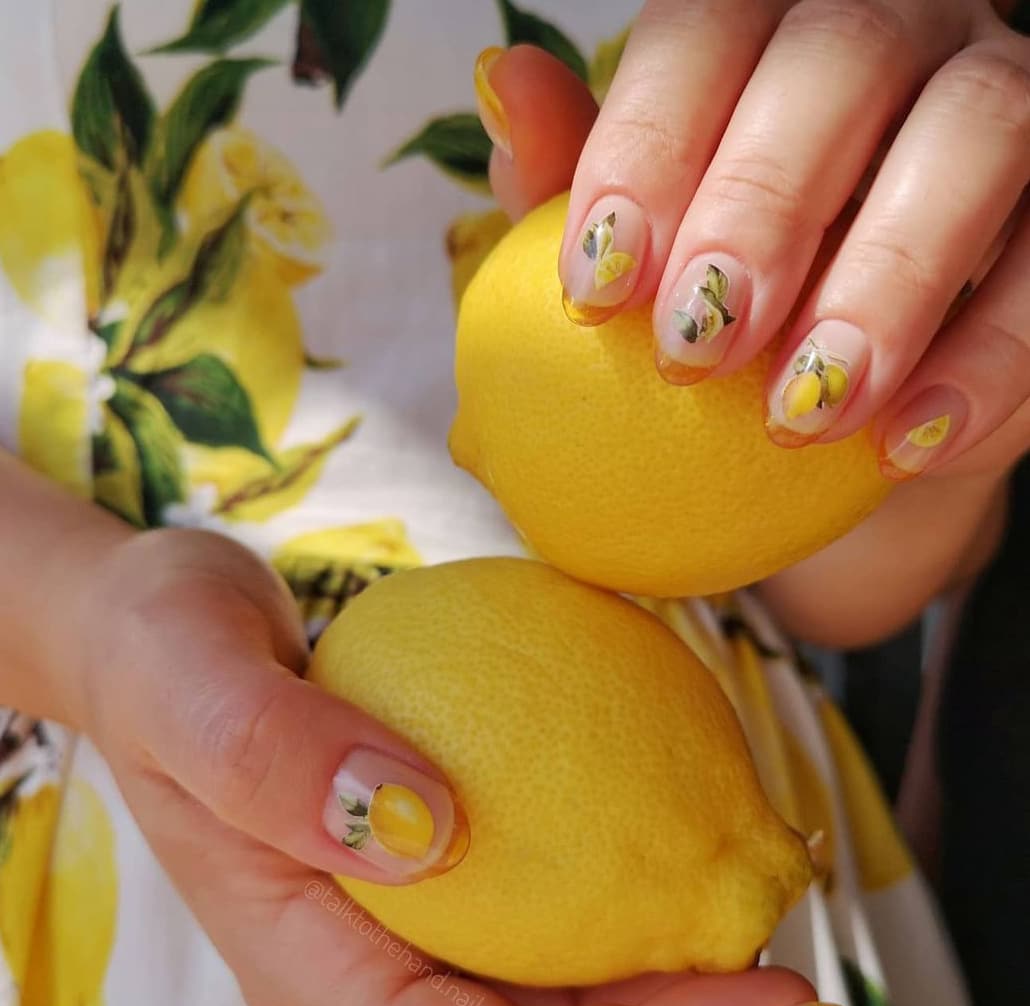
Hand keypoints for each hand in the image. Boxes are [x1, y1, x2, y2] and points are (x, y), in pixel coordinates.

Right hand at [68, 527, 818, 1005]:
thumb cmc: (163, 654)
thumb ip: (276, 756)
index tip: (748, 994)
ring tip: (758, 910)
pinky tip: (680, 824)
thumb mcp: (195, 682)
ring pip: (544, 976)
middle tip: (790, 974)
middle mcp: (363, 952)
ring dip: (658, 965)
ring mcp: (401, 904)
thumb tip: (427, 826)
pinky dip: (618, 870)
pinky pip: (538, 882)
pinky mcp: (429, 846)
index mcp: (306, 954)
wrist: (161, 626)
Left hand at [479, 0, 1028, 483]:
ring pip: (982, 129)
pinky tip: (902, 443)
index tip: (598, 288)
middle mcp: (893, 38)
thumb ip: (570, 172)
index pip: (705, 28)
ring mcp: (996, 109)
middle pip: (845, 54)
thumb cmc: (714, 316)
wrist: (828, 416)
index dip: (646, 145)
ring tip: (800, 414)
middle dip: (760, 206)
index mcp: (764, 33)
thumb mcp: (628, 253)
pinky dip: (987, 358)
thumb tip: (502, 79)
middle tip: (697, 350)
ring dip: (883, 282)